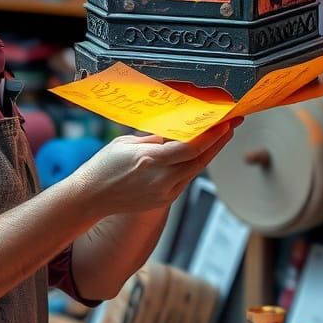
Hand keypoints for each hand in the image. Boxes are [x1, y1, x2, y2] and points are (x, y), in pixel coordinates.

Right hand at [73, 119, 238, 216]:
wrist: (89, 198)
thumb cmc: (103, 166)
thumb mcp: (128, 143)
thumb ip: (155, 138)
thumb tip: (177, 130)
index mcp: (150, 161)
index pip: (191, 148)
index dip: (212, 135)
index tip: (225, 121)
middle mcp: (161, 179)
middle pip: (201, 160)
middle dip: (219, 141)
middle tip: (232, 125)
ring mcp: (164, 193)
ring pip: (195, 170)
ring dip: (210, 153)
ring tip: (221, 135)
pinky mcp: (163, 200)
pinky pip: (185, 178)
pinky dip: (194, 164)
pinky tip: (200, 152)